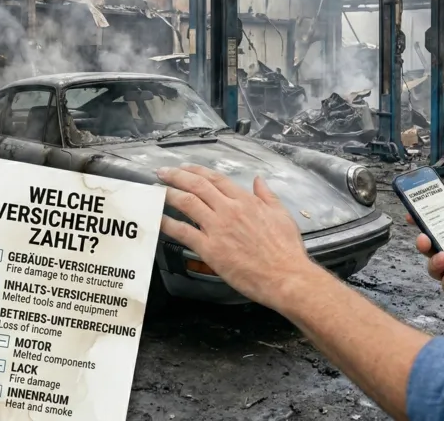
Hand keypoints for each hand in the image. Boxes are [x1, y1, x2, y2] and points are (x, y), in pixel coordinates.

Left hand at [157, 164, 313, 308]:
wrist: (285, 276)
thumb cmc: (286, 249)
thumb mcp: (282, 214)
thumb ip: (267, 195)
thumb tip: (258, 180)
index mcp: (246, 201)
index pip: (216, 179)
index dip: (197, 171)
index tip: (185, 168)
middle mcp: (229, 210)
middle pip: (197, 186)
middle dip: (176, 176)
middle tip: (162, 173)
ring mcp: (217, 228)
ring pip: (186, 203)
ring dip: (169, 194)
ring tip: (157, 190)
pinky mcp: (210, 249)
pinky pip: (183, 232)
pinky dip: (168, 223)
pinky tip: (158, 219)